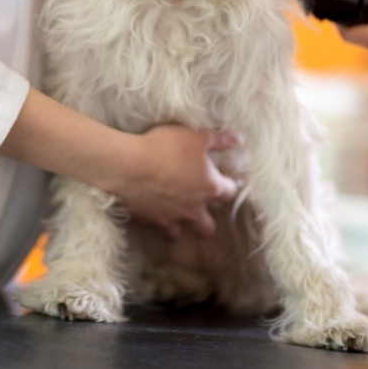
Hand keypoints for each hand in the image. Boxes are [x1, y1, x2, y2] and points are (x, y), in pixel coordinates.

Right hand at [112, 125, 238, 237]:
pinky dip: (159, 223)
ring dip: (182, 225)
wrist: (129, 165)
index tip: (226, 181)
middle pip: (208, 225)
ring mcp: (172, 217)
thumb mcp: (196, 135)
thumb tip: (238, 139)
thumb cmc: (165, 147)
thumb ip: (219, 140)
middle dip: (207, 218)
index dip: (229, 186)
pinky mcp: (152, 221)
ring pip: (183, 233)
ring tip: (177, 213)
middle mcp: (194, 208)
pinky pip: (159, 229)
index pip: (229, 192)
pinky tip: (155, 212)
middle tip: (200, 204)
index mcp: (210, 186)